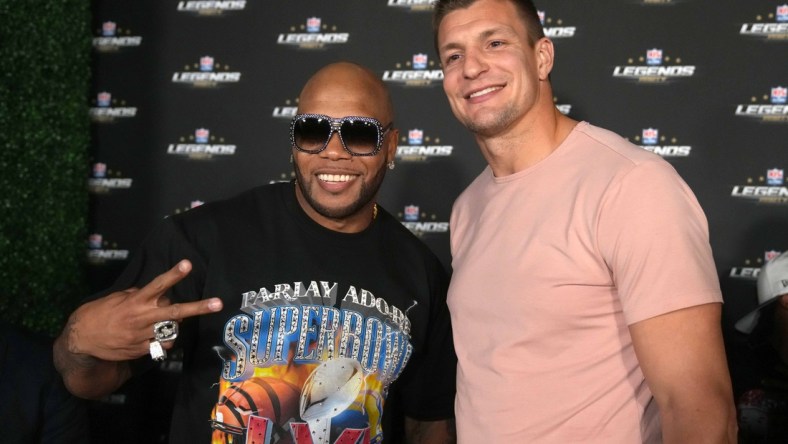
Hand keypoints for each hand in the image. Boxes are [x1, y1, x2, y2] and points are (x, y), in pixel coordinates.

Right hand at [65, 259, 222, 361]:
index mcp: (136, 301)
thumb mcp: (115, 299)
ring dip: (174, 325)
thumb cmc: (98, 314)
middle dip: (198, 307)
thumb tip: (154, 293)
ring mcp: (144, 336)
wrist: (82, 342)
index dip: (174, 274)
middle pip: (176, 311)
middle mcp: (143, 318)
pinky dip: (164, 339)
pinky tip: (156, 336)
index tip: (187, 264)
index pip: (158, 285)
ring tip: (163, 321)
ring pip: (172, 329)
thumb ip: (136, 294)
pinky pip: (163, 344)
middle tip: (218, 303)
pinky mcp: (143, 350)